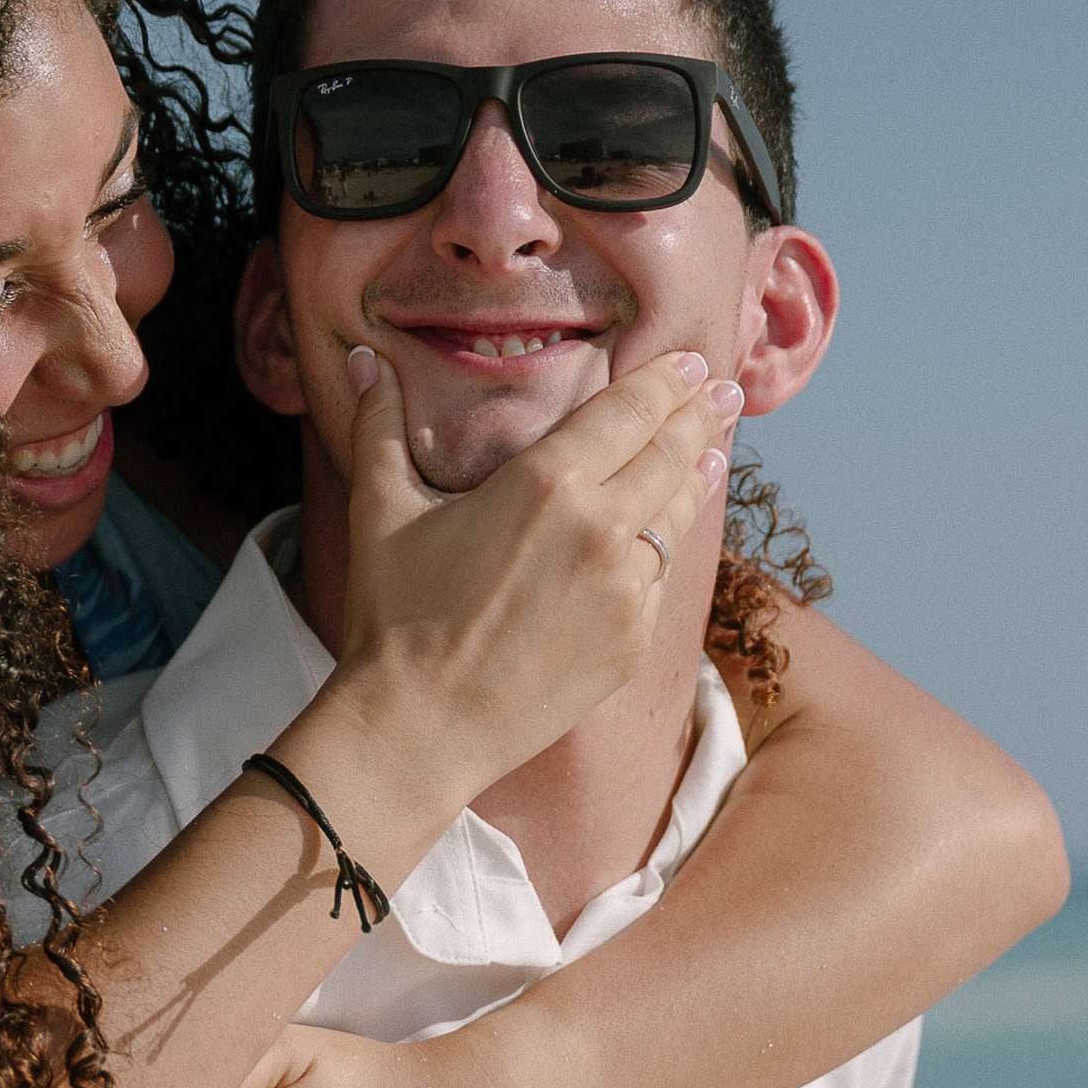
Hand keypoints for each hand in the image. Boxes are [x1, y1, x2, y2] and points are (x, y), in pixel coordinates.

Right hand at [329, 342, 734, 798]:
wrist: (420, 729)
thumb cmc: (393, 618)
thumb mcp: (378, 511)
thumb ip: (377, 424)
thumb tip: (360, 358)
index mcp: (546, 483)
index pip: (631, 410)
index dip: (669, 380)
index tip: (695, 361)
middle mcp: (602, 529)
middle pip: (674, 453)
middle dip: (705, 415)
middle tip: (728, 391)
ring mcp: (626, 591)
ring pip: (679, 517)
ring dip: (698, 477)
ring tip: (714, 452)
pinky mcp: (632, 644)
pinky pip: (659, 582)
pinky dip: (664, 551)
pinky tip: (668, 537)